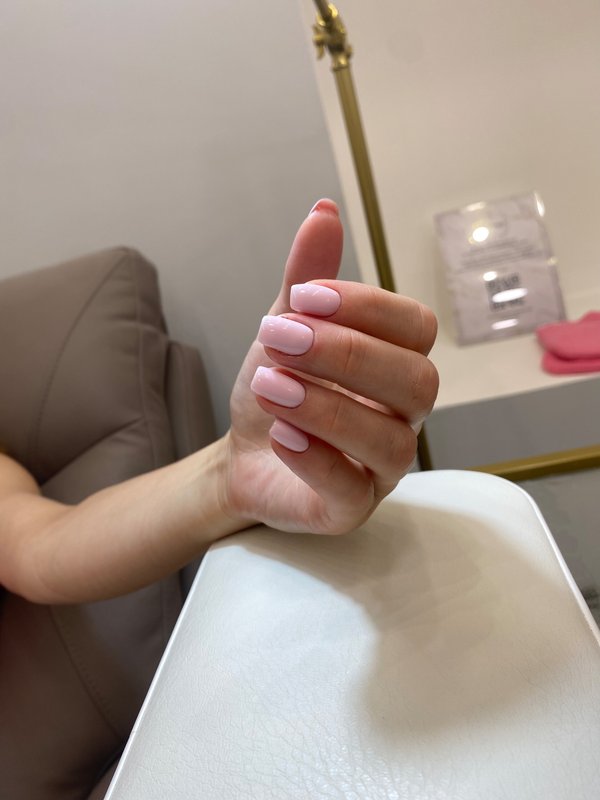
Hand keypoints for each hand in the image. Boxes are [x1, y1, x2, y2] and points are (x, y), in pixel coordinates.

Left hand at [224, 200, 437, 534]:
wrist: (242, 454)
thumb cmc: (279, 388)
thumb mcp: (285, 328)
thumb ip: (307, 279)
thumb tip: (323, 210)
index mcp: (396, 362)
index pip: (416, 328)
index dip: (367, 307)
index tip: (302, 297)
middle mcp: (403, 414)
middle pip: (416, 381)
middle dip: (345, 353)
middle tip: (277, 335)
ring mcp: (383, 466)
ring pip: (391, 439)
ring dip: (326, 406)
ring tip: (269, 382)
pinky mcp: (353, 507)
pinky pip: (355, 490)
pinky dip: (318, 460)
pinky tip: (281, 434)